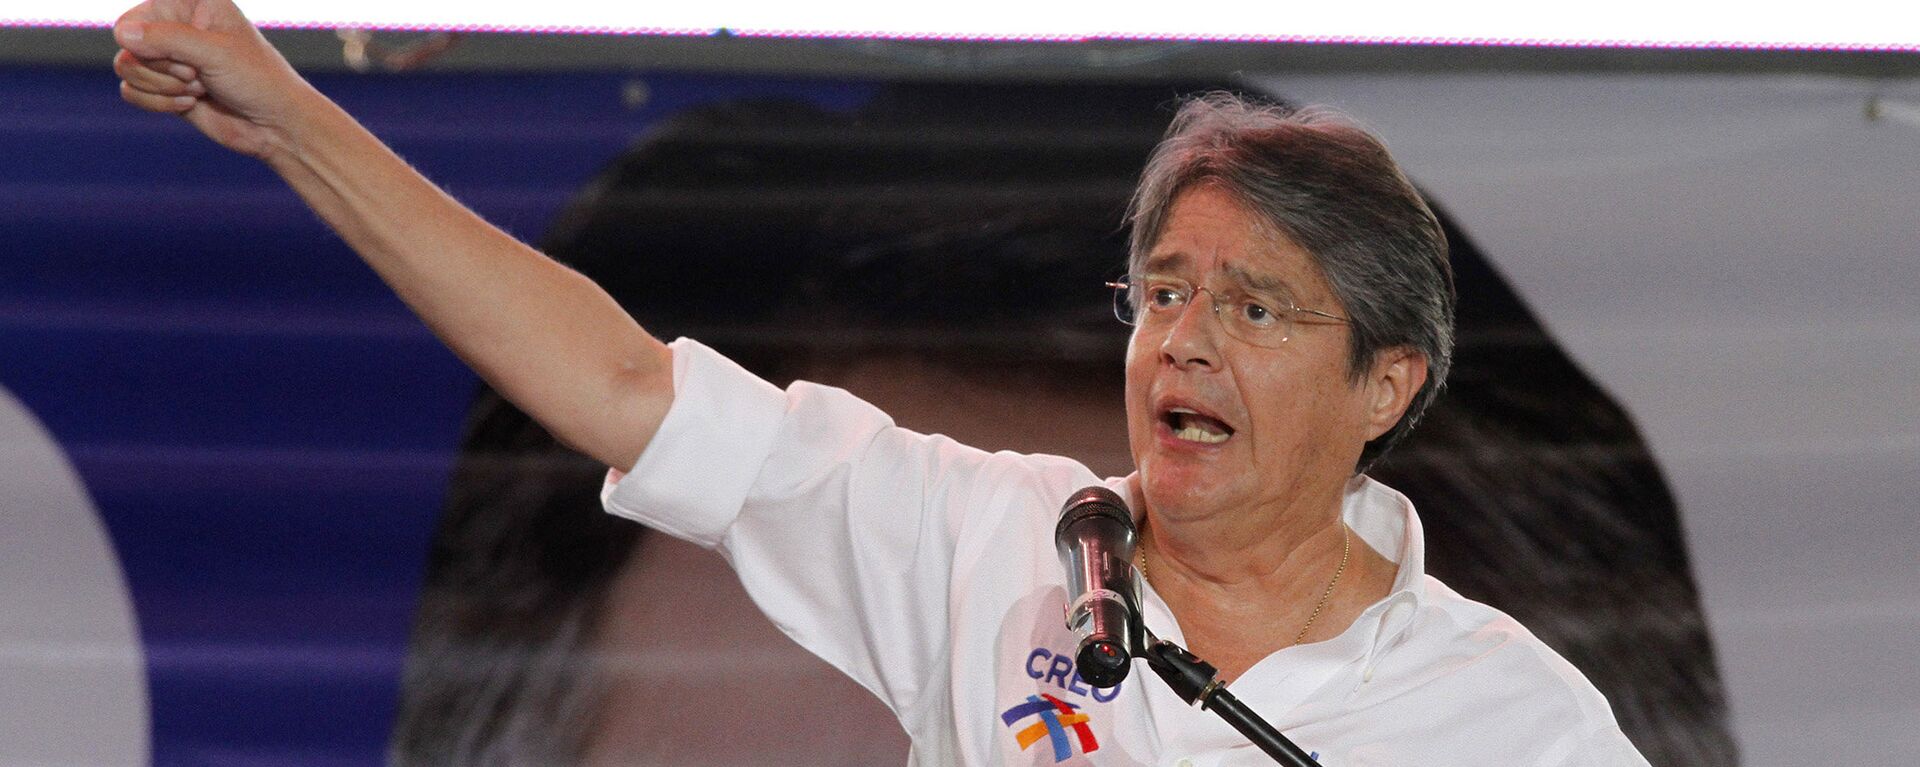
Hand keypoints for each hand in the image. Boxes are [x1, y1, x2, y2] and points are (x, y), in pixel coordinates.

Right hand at [112, 0, 316, 159]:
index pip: (136, 18)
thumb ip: (168, 39)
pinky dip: (157, 103)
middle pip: (129, 45)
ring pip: (127, 68)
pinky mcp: (164, 86)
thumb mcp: (215, 53)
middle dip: (164, 69)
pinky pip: (131, 91)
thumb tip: (122, 33)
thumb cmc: (257, 80)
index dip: (151, 43)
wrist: (275, 124)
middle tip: (199, 76)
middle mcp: (175, 26)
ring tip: (200, 88)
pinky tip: (191, 104)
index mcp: (191, 4)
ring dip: (162, 87)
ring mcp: (168, 57)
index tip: (188, 57)